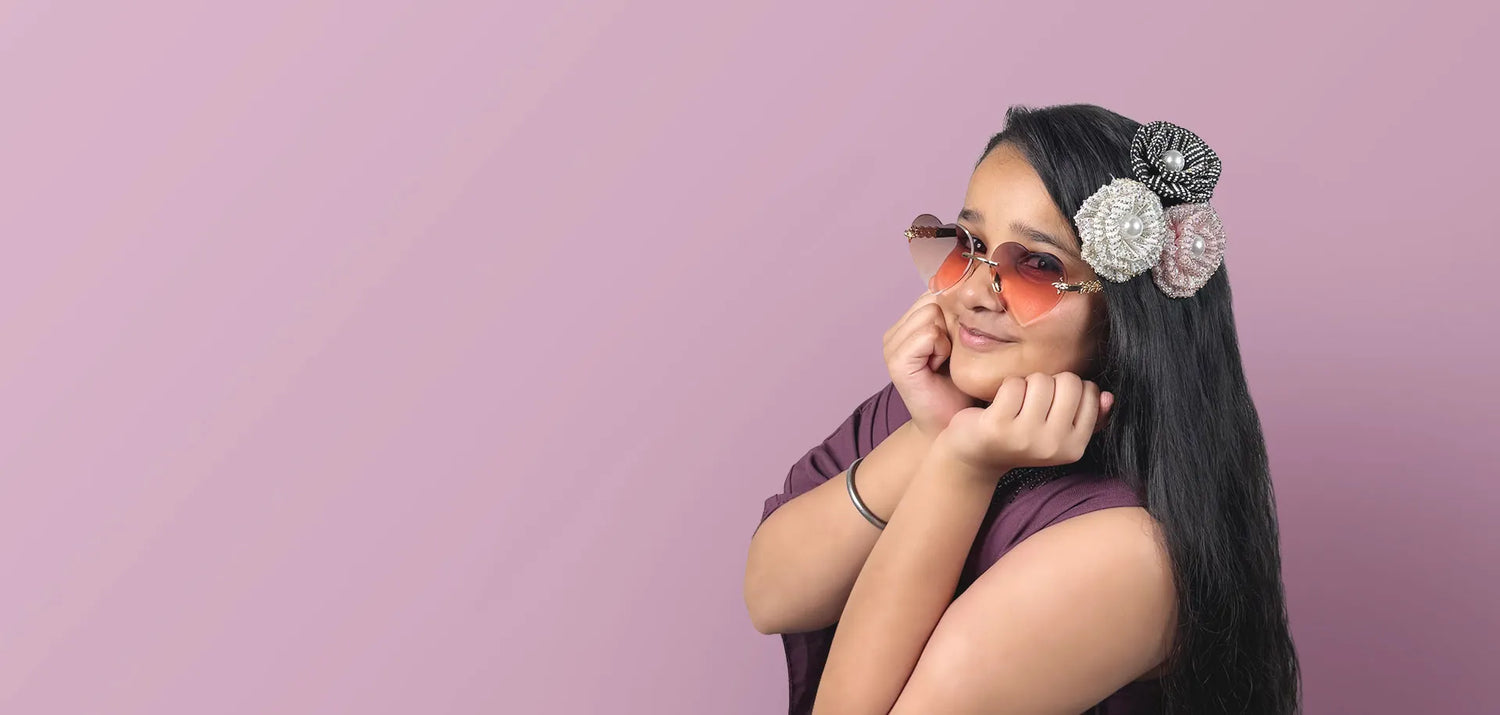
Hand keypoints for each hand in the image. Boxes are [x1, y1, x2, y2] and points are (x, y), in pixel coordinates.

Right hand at [883, 291, 977, 440]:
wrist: (952, 425)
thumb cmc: (962, 386)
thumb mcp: (963, 342)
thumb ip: (957, 313)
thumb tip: (966, 275)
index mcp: (908, 324)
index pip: (933, 291)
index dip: (954, 311)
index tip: (958, 340)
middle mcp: (895, 331)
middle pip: (932, 299)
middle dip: (951, 323)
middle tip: (952, 354)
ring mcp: (892, 345)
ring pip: (931, 313)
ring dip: (947, 337)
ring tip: (946, 361)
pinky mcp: (896, 361)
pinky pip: (928, 334)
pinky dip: (941, 349)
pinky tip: (940, 367)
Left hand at [935, 372, 1114, 477]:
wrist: (976, 455)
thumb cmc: (1021, 437)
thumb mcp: (1058, 433)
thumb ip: (1090, 417)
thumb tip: (1109, 397)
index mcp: (1075, 447)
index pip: (1089, 393)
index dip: (1068, 389)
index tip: (1051, 405)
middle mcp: (1053, 446)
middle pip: (1068, 381)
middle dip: (1049, 383)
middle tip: (1032, 402)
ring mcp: (1025, 437)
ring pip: (1040, 380)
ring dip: (1026, 384)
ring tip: (1016, 405)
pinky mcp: (998, 426)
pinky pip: (1014, 384)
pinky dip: (1006, 387)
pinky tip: (999, 405)